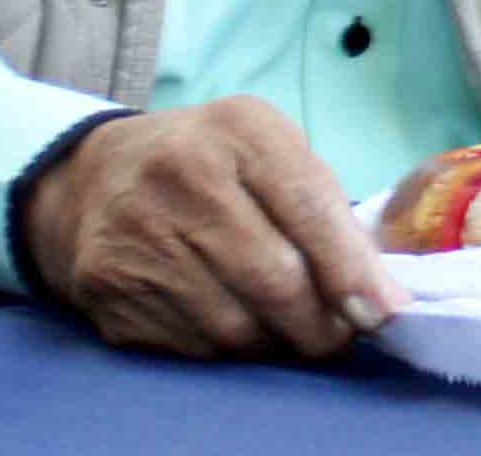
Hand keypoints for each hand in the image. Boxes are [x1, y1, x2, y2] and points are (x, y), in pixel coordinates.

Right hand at [20, 98, 390, 361]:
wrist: (97, 178)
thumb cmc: (212, 162)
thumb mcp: (271, 149)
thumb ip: (325, 205)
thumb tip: (378, 290)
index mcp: (237, 129)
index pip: (308, 207)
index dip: (350, 269)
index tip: (382, 311)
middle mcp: (179, 178)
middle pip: (273, 278)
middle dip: (321, 322)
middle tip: (342, 335)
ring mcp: (136, 239)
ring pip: (234, 325)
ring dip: (278, 341)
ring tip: (292, 330)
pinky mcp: (109, 292)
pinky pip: (192, 346)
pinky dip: (230, 350)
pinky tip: (240, 327)